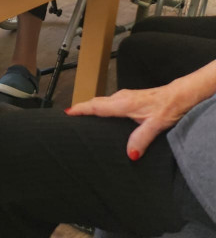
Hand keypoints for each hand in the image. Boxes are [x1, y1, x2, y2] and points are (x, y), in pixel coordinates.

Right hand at [66, 81, 199, 160]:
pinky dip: (100, 106)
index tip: (67, 113)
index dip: (80, 109)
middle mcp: (121, 97)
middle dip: (81, 108)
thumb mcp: (155, 125)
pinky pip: (109, 101)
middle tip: (69, 116)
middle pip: (95, 102)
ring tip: (82, 115)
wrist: (181, 94)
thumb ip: (141, 139)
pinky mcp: (130, 97)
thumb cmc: (169, 107)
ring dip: (91, 106)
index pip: (96, 106)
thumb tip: (129, 154)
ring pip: (102, 101)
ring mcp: (125, 96)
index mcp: (123, 104)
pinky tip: (103, 114)